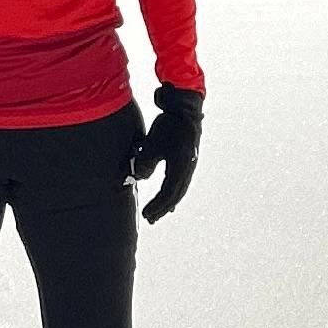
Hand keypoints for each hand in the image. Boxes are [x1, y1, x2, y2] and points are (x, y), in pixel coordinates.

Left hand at [131, 82, 202, 223]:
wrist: (185, 108)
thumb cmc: (169, 125)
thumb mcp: (153, 145)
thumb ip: (144, 163)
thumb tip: (138, 178)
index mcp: (180, 168)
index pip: (168, 194)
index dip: (157, 206)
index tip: (146, 215)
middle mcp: (187, 169)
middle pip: (175, 195)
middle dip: (163, 208)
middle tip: (151, 219)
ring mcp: (189, 164)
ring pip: (179, 188)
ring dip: (169, 201)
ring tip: (162, 211)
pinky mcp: (186, 158)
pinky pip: (180, 180)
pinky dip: (173, 190)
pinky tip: (170, 193)